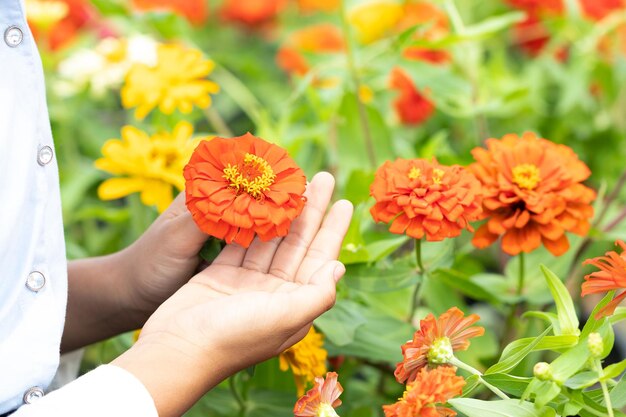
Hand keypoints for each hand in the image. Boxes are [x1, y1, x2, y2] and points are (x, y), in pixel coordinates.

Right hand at [112, 173, 352, 416]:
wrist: (179, 349)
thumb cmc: (237, 337)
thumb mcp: (287, 317)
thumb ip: (318, 293)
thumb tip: (339, 266)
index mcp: (296, 304)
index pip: (321, 260)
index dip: (333, 231)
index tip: (344, 202)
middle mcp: (275, 294)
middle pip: (298, 244)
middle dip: (311, 211)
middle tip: (322, 177)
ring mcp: (247, 284)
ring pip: (270, 240)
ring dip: (281, 211)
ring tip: (292, 181)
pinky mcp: (220, 276)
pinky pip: (240, 243)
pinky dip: (248, 223)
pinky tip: (257, 199)